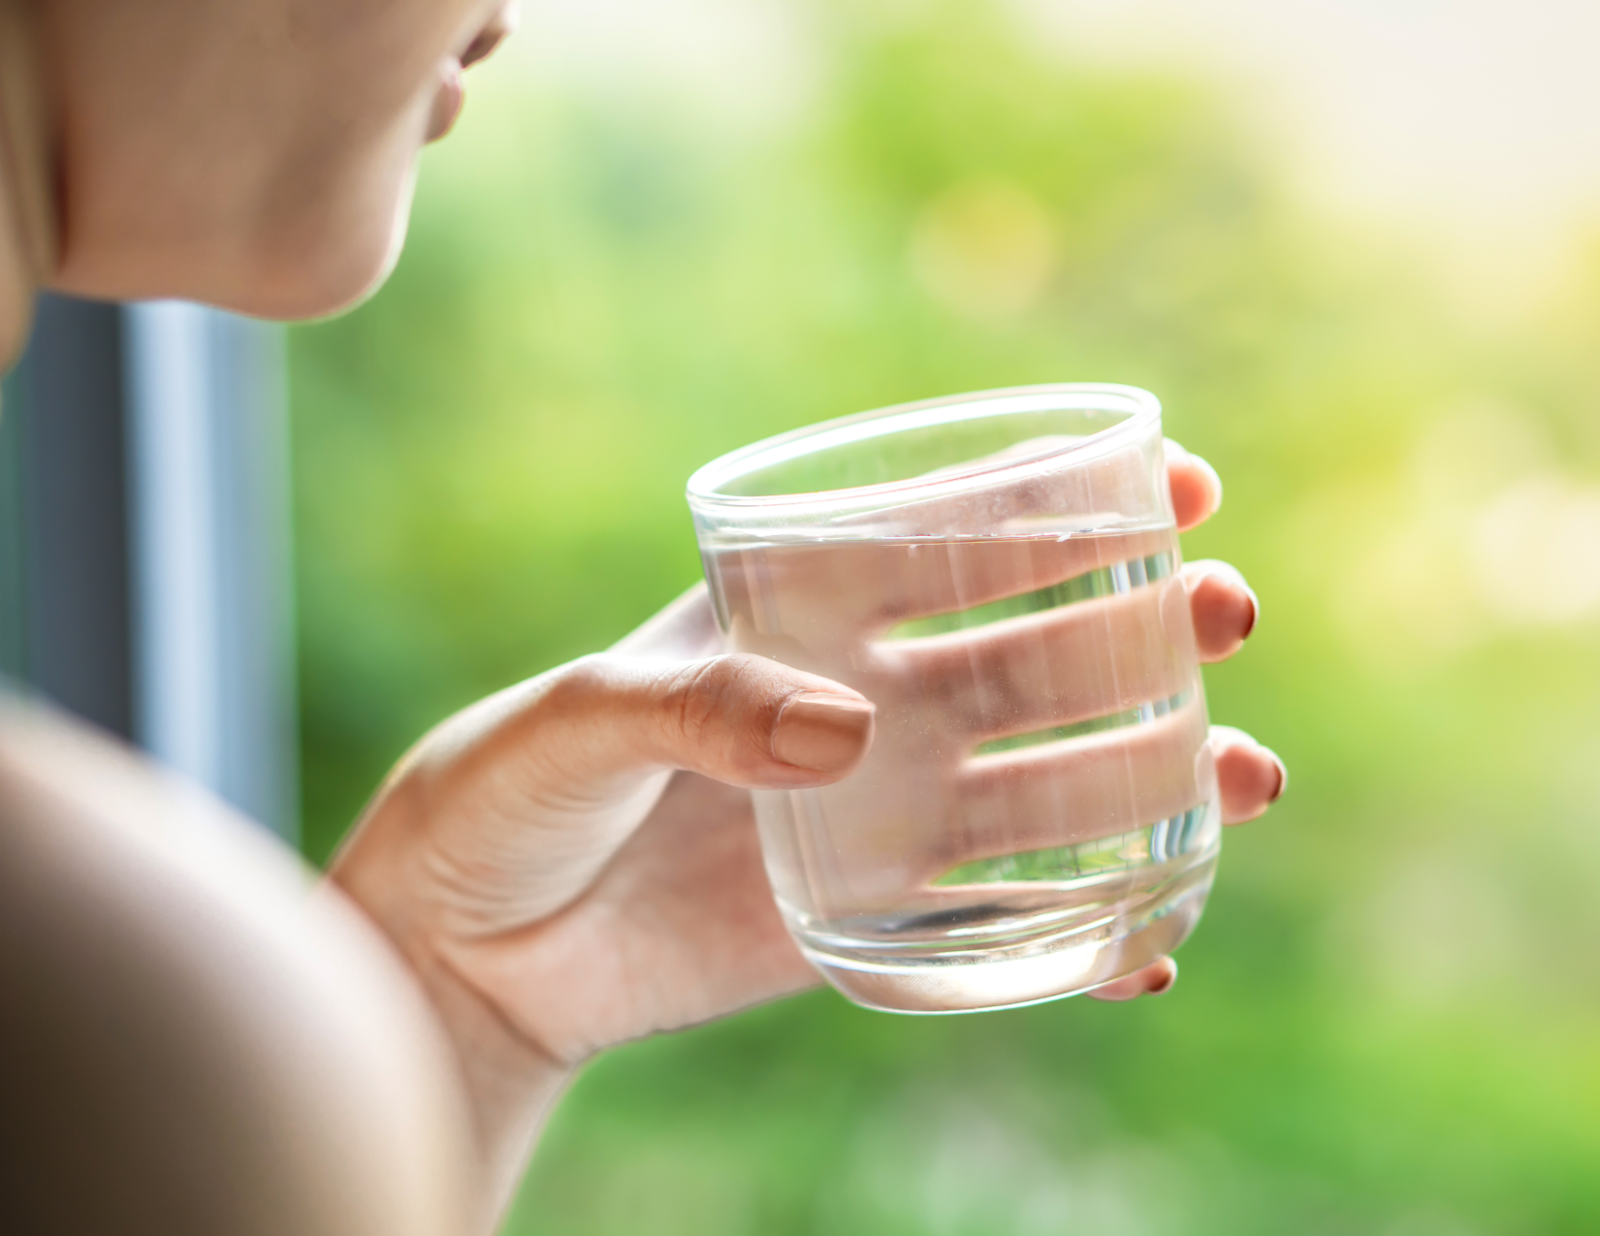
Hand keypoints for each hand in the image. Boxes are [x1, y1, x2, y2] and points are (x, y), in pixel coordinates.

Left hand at [331, 442, 1283, 1216]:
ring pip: (1049, 784)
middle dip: (1144, 627)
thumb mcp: (576, 720)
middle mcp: (860, 701)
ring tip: (1248, 776)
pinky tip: (1155, 942)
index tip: (1175, 482)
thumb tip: (849, 730)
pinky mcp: (868, 918)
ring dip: (1157, 774)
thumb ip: (693, 706)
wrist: (466, 947)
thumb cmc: (501, 796)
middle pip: (1035, 653)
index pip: (952, 535)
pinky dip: (1083, 935)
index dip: (1067, 502)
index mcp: (797, 614)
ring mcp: (876, 812)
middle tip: (1226, 612)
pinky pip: (999, 921)